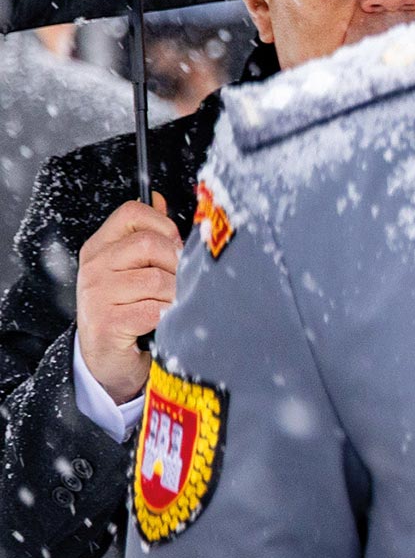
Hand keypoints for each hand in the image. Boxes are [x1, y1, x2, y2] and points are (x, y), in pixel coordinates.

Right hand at [74, 197, 177, 406]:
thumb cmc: (125, 309)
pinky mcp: (107, 322)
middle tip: (176, 282)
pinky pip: (155, 309)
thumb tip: (158, 199)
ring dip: (175, 294)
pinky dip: (167, 316)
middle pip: (151, 244)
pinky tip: (160, 322)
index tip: (172, 246)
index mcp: (100, 247)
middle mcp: (94, 267)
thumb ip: (145, 233)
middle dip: (175, 264)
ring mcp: (97, 294)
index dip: (164, 225)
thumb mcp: (131, 268)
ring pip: (159, 279)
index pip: (133, 212)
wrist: (104, 359)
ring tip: (168, 305)